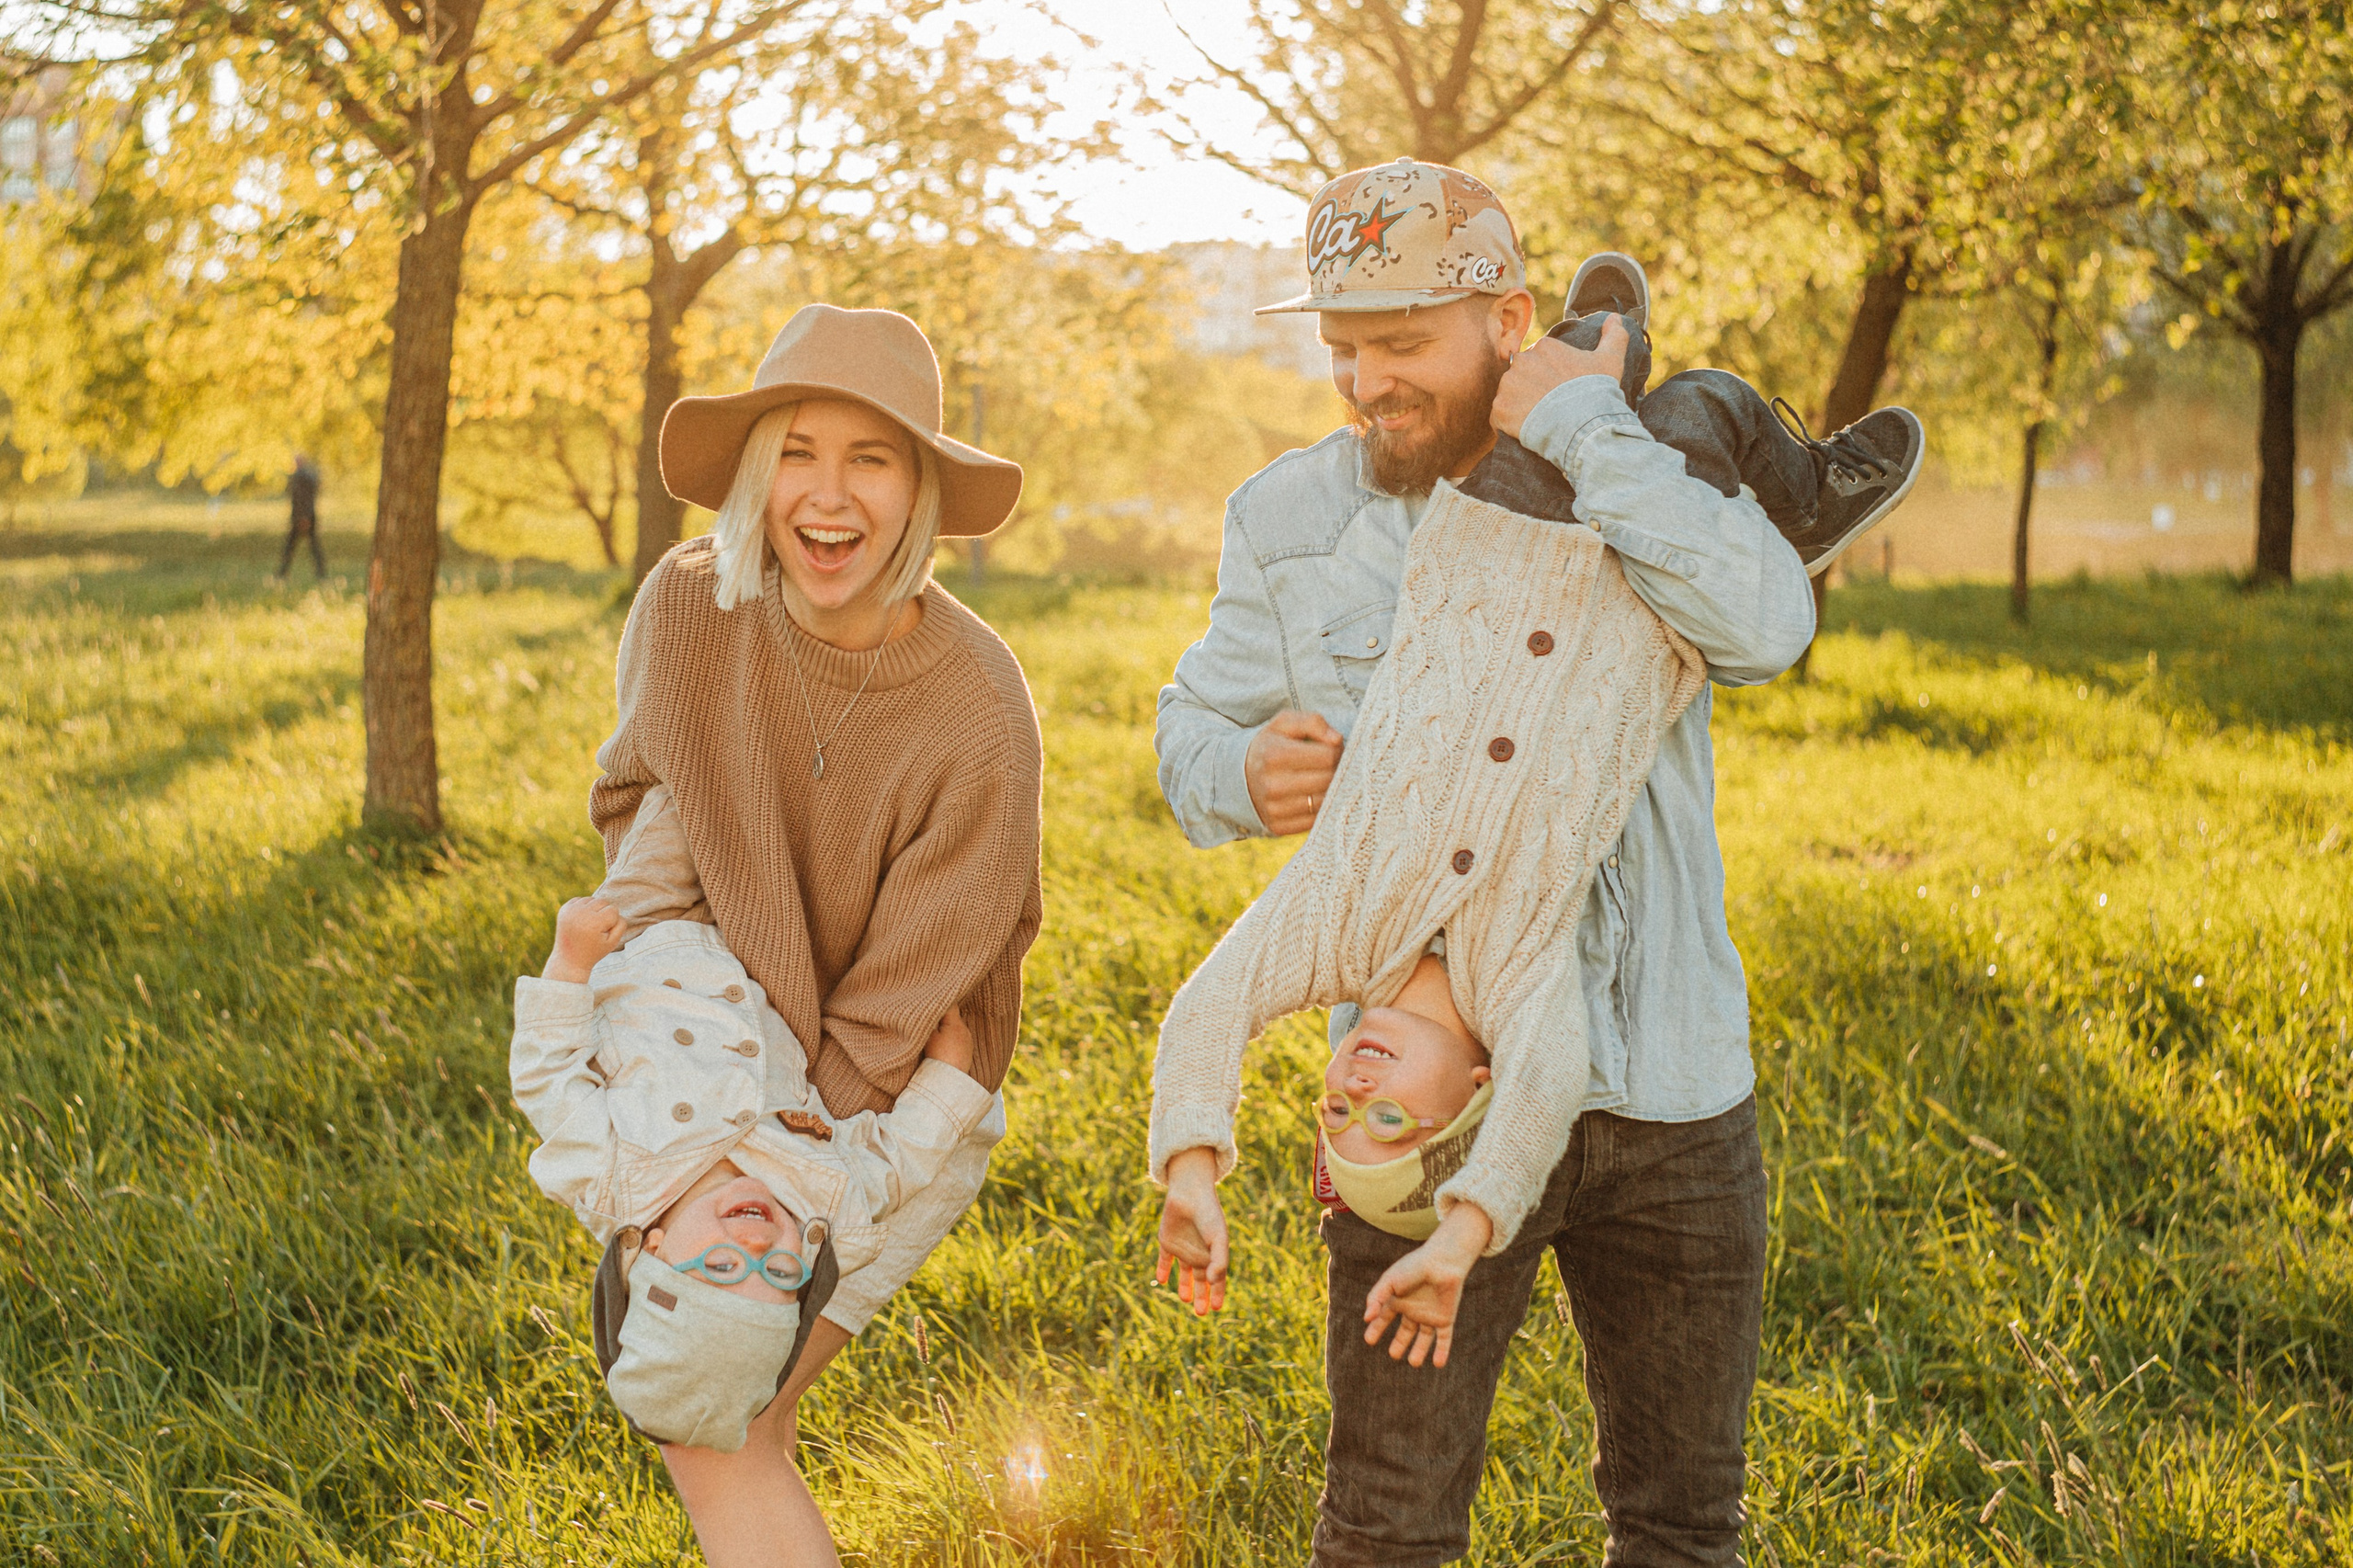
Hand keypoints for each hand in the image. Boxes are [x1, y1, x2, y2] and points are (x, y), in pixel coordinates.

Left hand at [545, 896, 625, 982]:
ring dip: (594, 909)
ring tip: (589, 925)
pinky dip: (583, 908)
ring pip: (592, 899)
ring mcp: (570, 911)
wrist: (569, 959)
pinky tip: (581, 921)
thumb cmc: (594, 951)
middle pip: (603, 901)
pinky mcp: (564, 909)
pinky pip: (580, 900)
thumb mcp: (613, 942)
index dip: (612, 922)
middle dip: (604, 913)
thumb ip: (621, 924)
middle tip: (597, 929)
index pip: (613, 909)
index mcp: (594, 923)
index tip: (603, 933)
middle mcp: (581, 914)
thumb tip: (617, 911)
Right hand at [922, 1003, 974, 1076]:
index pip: (950, 1003)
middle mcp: (965, 1029)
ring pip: (956, 1027)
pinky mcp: (968, 1051)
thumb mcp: (929, 1036)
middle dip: (943, 1015)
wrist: (950, 1080)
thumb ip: (930, 1020)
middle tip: (931, 1015)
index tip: (932, 998)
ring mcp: (968, 1040)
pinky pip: (958, 1038)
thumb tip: (930, 1011)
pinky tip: (944, 1044)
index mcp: (956, 1022)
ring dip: (947, 1027)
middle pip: (953, 1016)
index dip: (940, 1000)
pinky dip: (951, 1037)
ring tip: (937, 1032)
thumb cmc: (938, 1056)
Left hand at [1154, 1147, 1229, 1315]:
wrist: (1189, 1192)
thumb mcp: (1218, 1238)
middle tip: (1201, 1313)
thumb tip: (1212, 1283)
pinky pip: (1165, 1260)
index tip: (1217, 1309)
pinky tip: (1162, 1280)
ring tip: (1184, 1299)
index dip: (1218, 1294)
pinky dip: (1163, 1270)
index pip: (1217, 1279)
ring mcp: (1183, 1247)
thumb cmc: (1208, 1215)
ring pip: (1184, 1273)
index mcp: (1213, 1253)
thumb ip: (1219, 1260)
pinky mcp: (1166, 1241)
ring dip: (1184, 1286)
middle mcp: (1199, 1252)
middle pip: (1200, 1280)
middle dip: (1201, 1296)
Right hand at [1244, 710, 1343, 836]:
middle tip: (1331, 765)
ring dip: (1331, 790)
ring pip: (1324, 802)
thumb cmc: (1271, 745)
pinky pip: (1315, 820)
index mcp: (1274, 755)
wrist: (1238, 777)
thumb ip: (1312, 722)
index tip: (1332, 749)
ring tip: (1323, 779)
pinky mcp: (1278, 827)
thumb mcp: (1284, 723)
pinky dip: (1320, 808)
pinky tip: (1314, 796)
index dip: (1337, 750)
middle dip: (1337, 770)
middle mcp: (1273, 785)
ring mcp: (1275, 809)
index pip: (1328, 756)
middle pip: (1328, 780)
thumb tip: (1337, 739)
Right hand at [1362, 1202, 1493, 1367]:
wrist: (1442, 1262)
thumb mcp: (1389, 1281)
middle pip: (1405, 1331)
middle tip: (1393, 1355)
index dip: (1376, 1329)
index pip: (1384, 1318)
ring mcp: (1430, 1315)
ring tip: (1414, 1363)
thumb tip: (1366, 1318)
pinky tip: (1438, 1364)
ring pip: (1424, 1338)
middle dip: (1399, 1344)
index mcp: (1399, 1299)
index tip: (1369, 1340)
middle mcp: (1414, 1309)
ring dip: (1419, 1351)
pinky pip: (1444, 1338)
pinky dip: (1442, 1351)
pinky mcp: (1446, 1318)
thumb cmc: (1413, 1268)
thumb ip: (1376, 1298)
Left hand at [1491, 314, 1629, 438]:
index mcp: (1544, 347)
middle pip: (1521, 375)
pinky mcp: (1500, 409)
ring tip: (1539, 419)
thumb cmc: (1597, 392)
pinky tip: (1525, 431)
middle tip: (1548, 406)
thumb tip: (1615, 318)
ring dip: (1518, 406)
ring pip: (1509, 395)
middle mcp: (1522, 361)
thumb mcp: (1611, 360)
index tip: (1559, 390)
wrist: (1583, 426)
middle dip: (1531, 389)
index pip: (1539, 360)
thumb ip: (1614, 336)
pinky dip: (1508, 425)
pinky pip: (1498, 417)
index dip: (1549, 377)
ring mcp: (1508, 385)